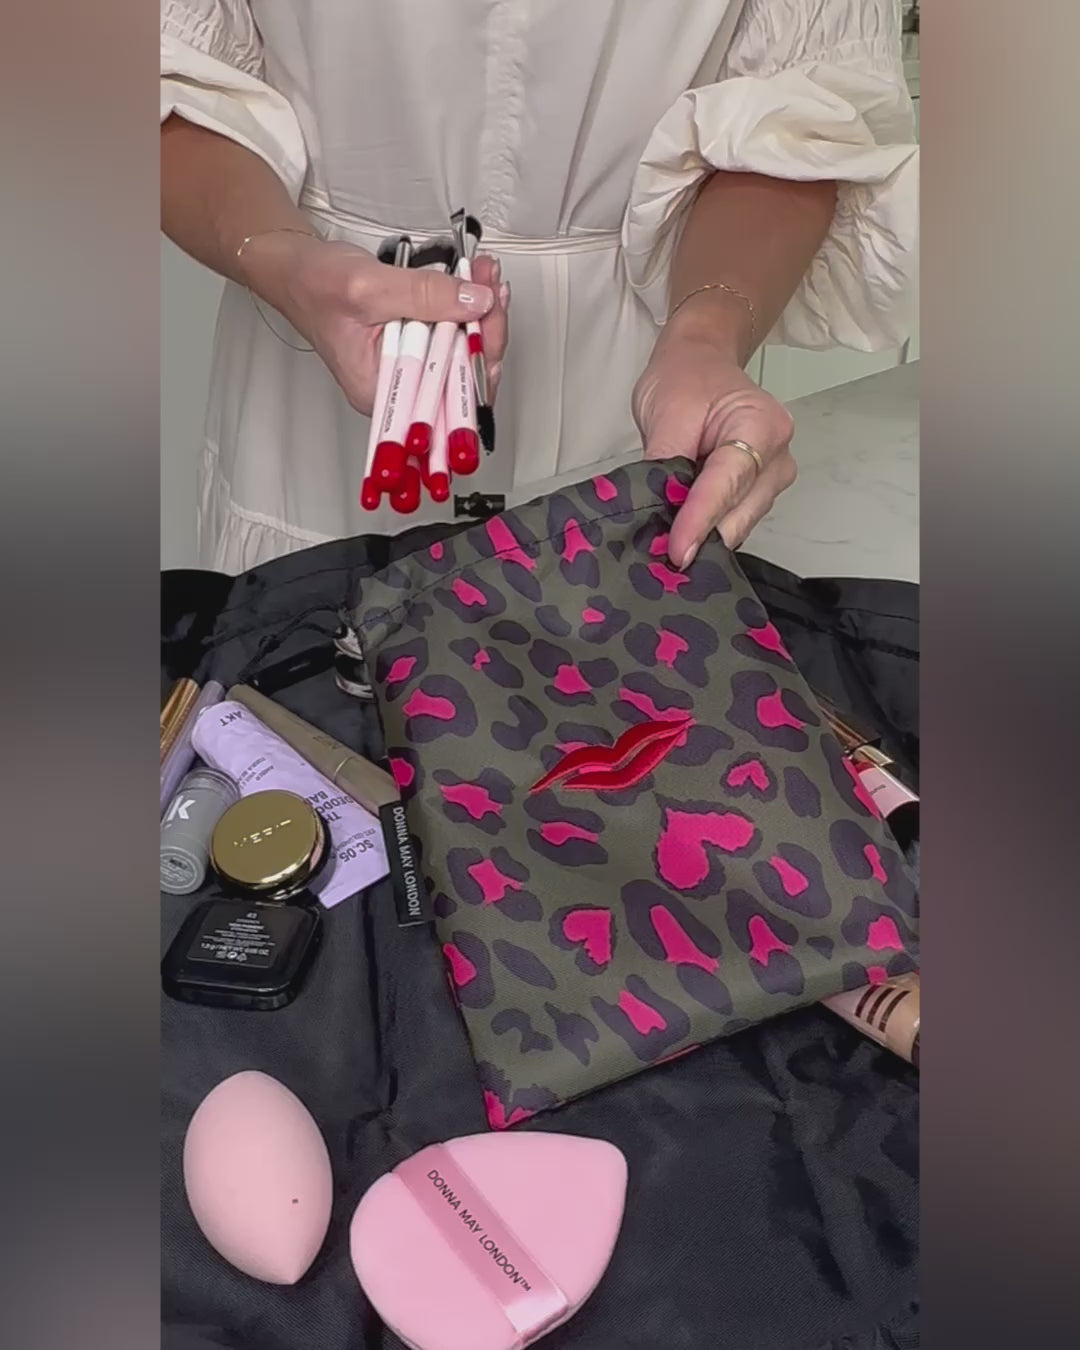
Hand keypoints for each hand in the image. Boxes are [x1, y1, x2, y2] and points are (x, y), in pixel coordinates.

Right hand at [241, 232, 509, 415]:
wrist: (294, 268)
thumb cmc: (313, 284)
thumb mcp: (370, 287)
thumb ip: (425, 295)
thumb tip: (477, 301)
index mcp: (383, 392)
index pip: (447, 395)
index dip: (480, 358)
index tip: (493, 313)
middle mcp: (400, 388)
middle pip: (462, 374)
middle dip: (487, 327)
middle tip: (493, 284)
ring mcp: (410, 367)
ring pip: (462, 351)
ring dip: (481, 312)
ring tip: (485, 275)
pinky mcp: (415, 346)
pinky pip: (450, 334)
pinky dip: (466, 306)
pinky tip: (474, 282)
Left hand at [632, 311, 795, 566]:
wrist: (700, 362)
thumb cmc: (687, 378)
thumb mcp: (666, 412)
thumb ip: (665, 463)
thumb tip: (658, 512)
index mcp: (762, 425)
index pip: (728, 483)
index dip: (699, 520)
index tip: (677, 552)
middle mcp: (777, 456)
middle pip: (740, 512)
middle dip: (702, 538)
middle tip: (661, 561)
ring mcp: (772, 478)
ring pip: (738, 523)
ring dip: (704, 538)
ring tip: (665, 549)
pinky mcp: (757, 493)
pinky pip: (733, 520)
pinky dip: (708, 531)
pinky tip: (682, 537)